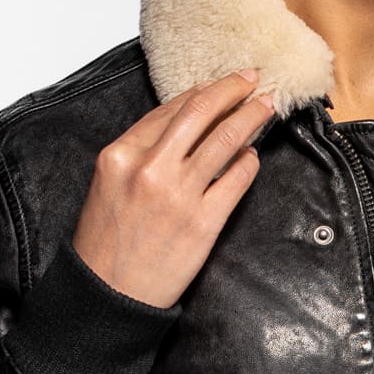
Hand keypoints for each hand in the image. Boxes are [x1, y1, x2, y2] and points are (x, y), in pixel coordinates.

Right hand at [71, 70, 276, 307]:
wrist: (110, 294)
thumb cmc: (107, 243)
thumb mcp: (108, 184)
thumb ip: (140, 152)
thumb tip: (183, 124)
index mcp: (120, 155)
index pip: (169, 110)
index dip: (202, 91)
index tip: (220, 82)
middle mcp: (149, 169)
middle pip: (201, 112)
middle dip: (232, 89)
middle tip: (253, 79)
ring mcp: (179, 195)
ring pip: (226, 140)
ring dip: (251, 117)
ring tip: (266, 106)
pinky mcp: (203, 222)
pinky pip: (236, 179)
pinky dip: (249, 162)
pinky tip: (253, 155)